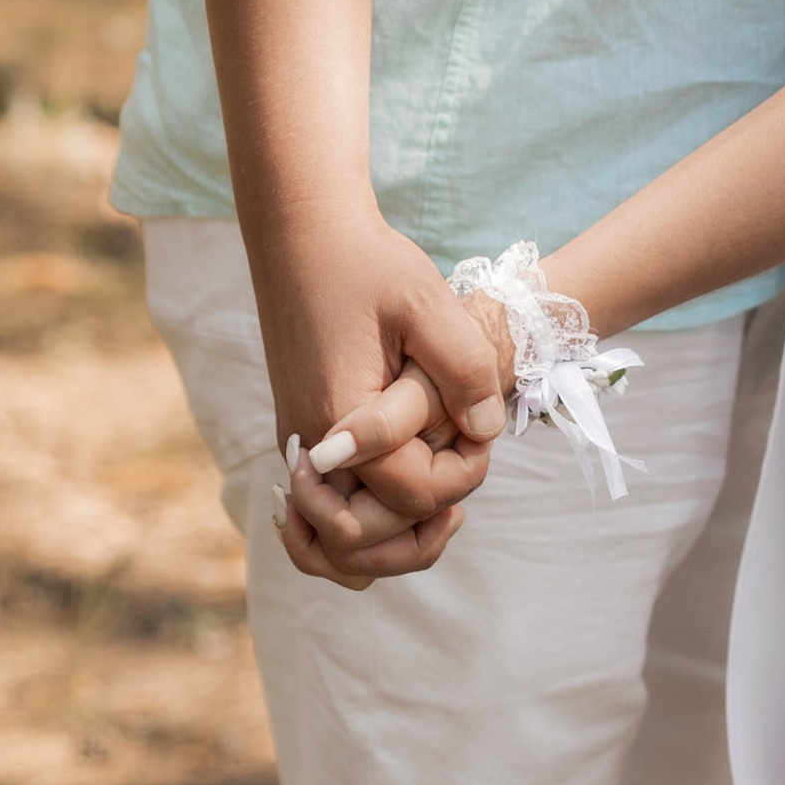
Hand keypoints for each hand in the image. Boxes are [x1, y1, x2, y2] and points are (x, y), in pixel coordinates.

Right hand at [250, 214, 507, 591]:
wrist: (304, 236)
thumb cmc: (368, 263)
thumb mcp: (428, 303)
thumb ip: (462, 369)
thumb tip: (485, 430)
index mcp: (342, 420)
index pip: (407, 495)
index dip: (461, 474)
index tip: (483, 431)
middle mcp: (310, 448)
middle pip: (362, 541)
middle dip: (427, 523)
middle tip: (467, 465)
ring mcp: (300, 448)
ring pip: (331, 544)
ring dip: (387, 548)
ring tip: (442, 514)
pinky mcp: (303, 439)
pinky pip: (321, 515)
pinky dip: (355, 529)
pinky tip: (402, 501)